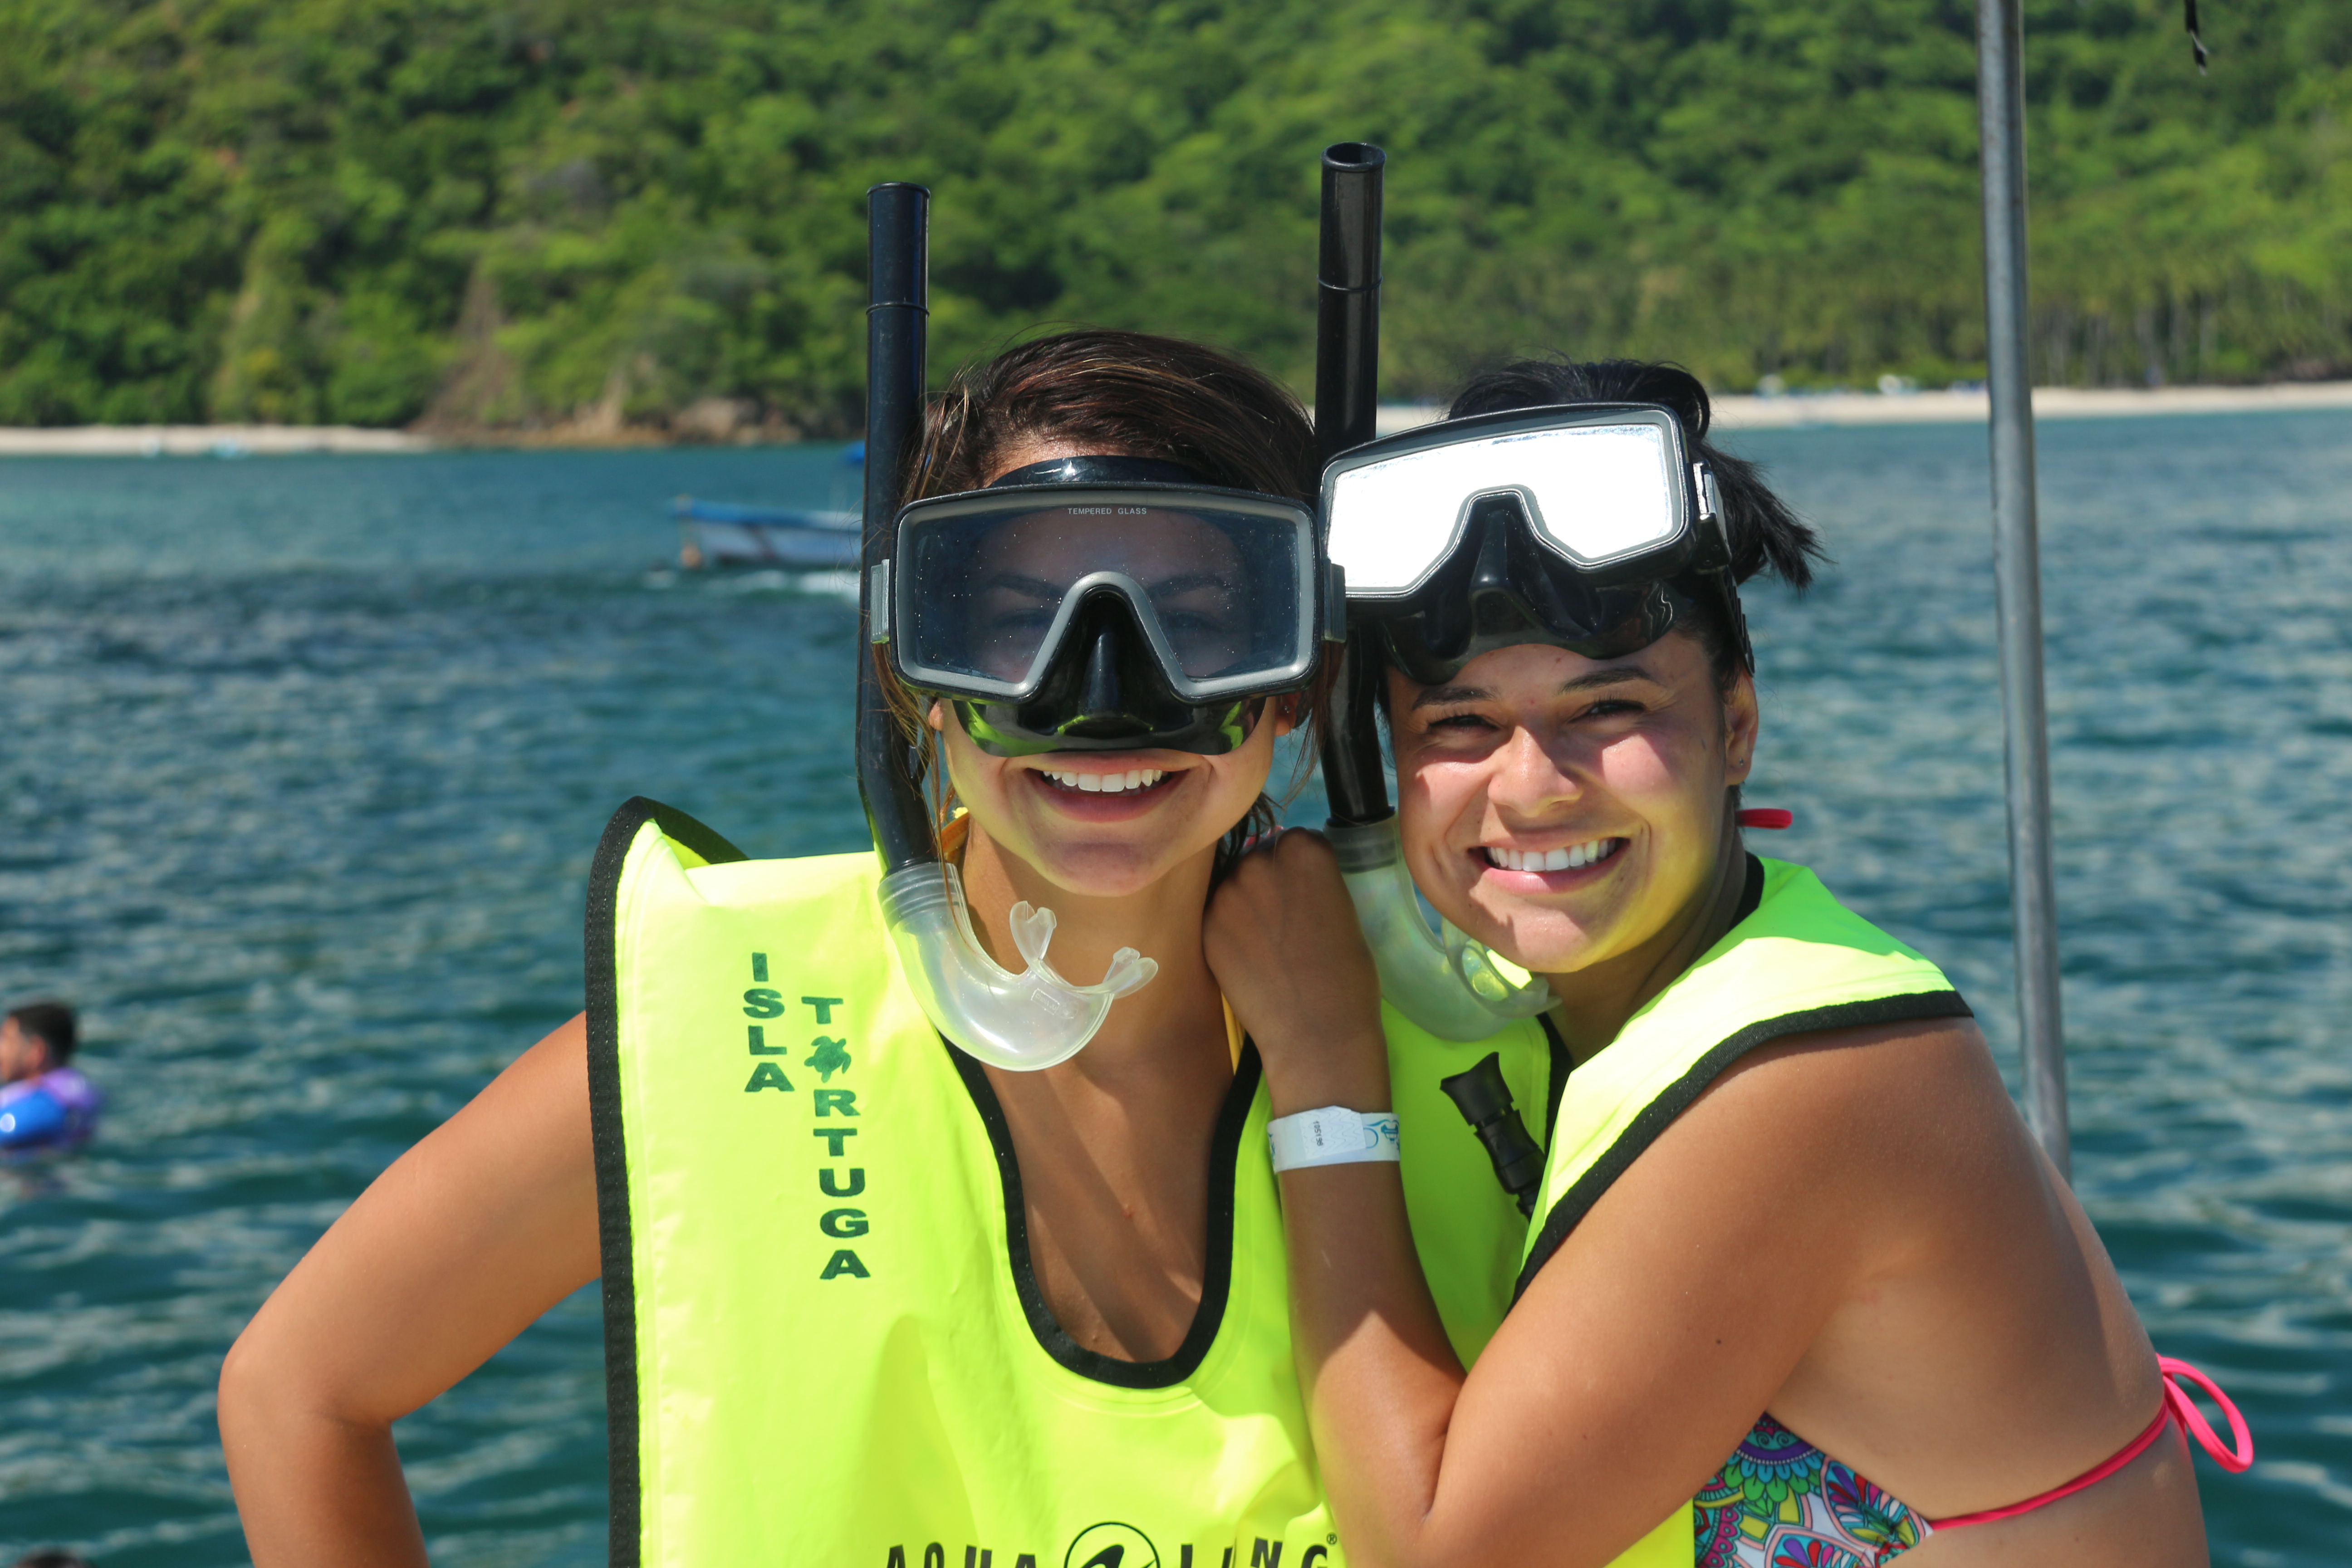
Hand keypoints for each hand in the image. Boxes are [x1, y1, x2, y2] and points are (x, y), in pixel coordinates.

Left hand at [1205, 830, 1391, 1112]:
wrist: (1315, 1034)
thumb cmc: (1347, 979)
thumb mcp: (1344, 914)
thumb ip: (1313, 884)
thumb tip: (1292, 880)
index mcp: (1307, 853)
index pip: (1296, 841)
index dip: (1301, 868)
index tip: (1306, 893)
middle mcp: (1261, 863)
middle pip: (1260, 858)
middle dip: (1268, 881)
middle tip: (1282, 920)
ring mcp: (1228, 894)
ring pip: (1234, 885)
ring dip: (1245, 904)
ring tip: (1264, 943)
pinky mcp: (1207, 926)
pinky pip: (1216, 914)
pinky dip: (1228, 930)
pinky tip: (1247, 958)